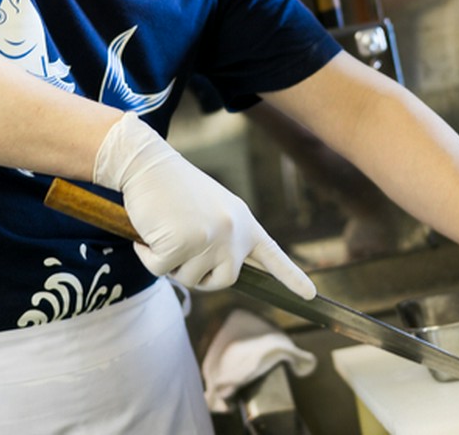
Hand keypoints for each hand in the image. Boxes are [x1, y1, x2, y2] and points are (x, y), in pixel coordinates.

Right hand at [93, 112, 315, 298]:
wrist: (147, 163)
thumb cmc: (174, 189)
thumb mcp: (211, 211)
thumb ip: (224, 239)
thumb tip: (223, 275)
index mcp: (244, 222)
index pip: (271, 255)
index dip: (291, 277)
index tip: (311, 295)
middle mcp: (234, 232)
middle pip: (221, 281)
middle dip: (196, 272)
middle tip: (180, 241)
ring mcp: (210, 238)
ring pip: (188, 279)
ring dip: (168, 261)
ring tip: (165, 227)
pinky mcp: (182, 244)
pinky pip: (160, 270)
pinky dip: (148, 255)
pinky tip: (148, 230)